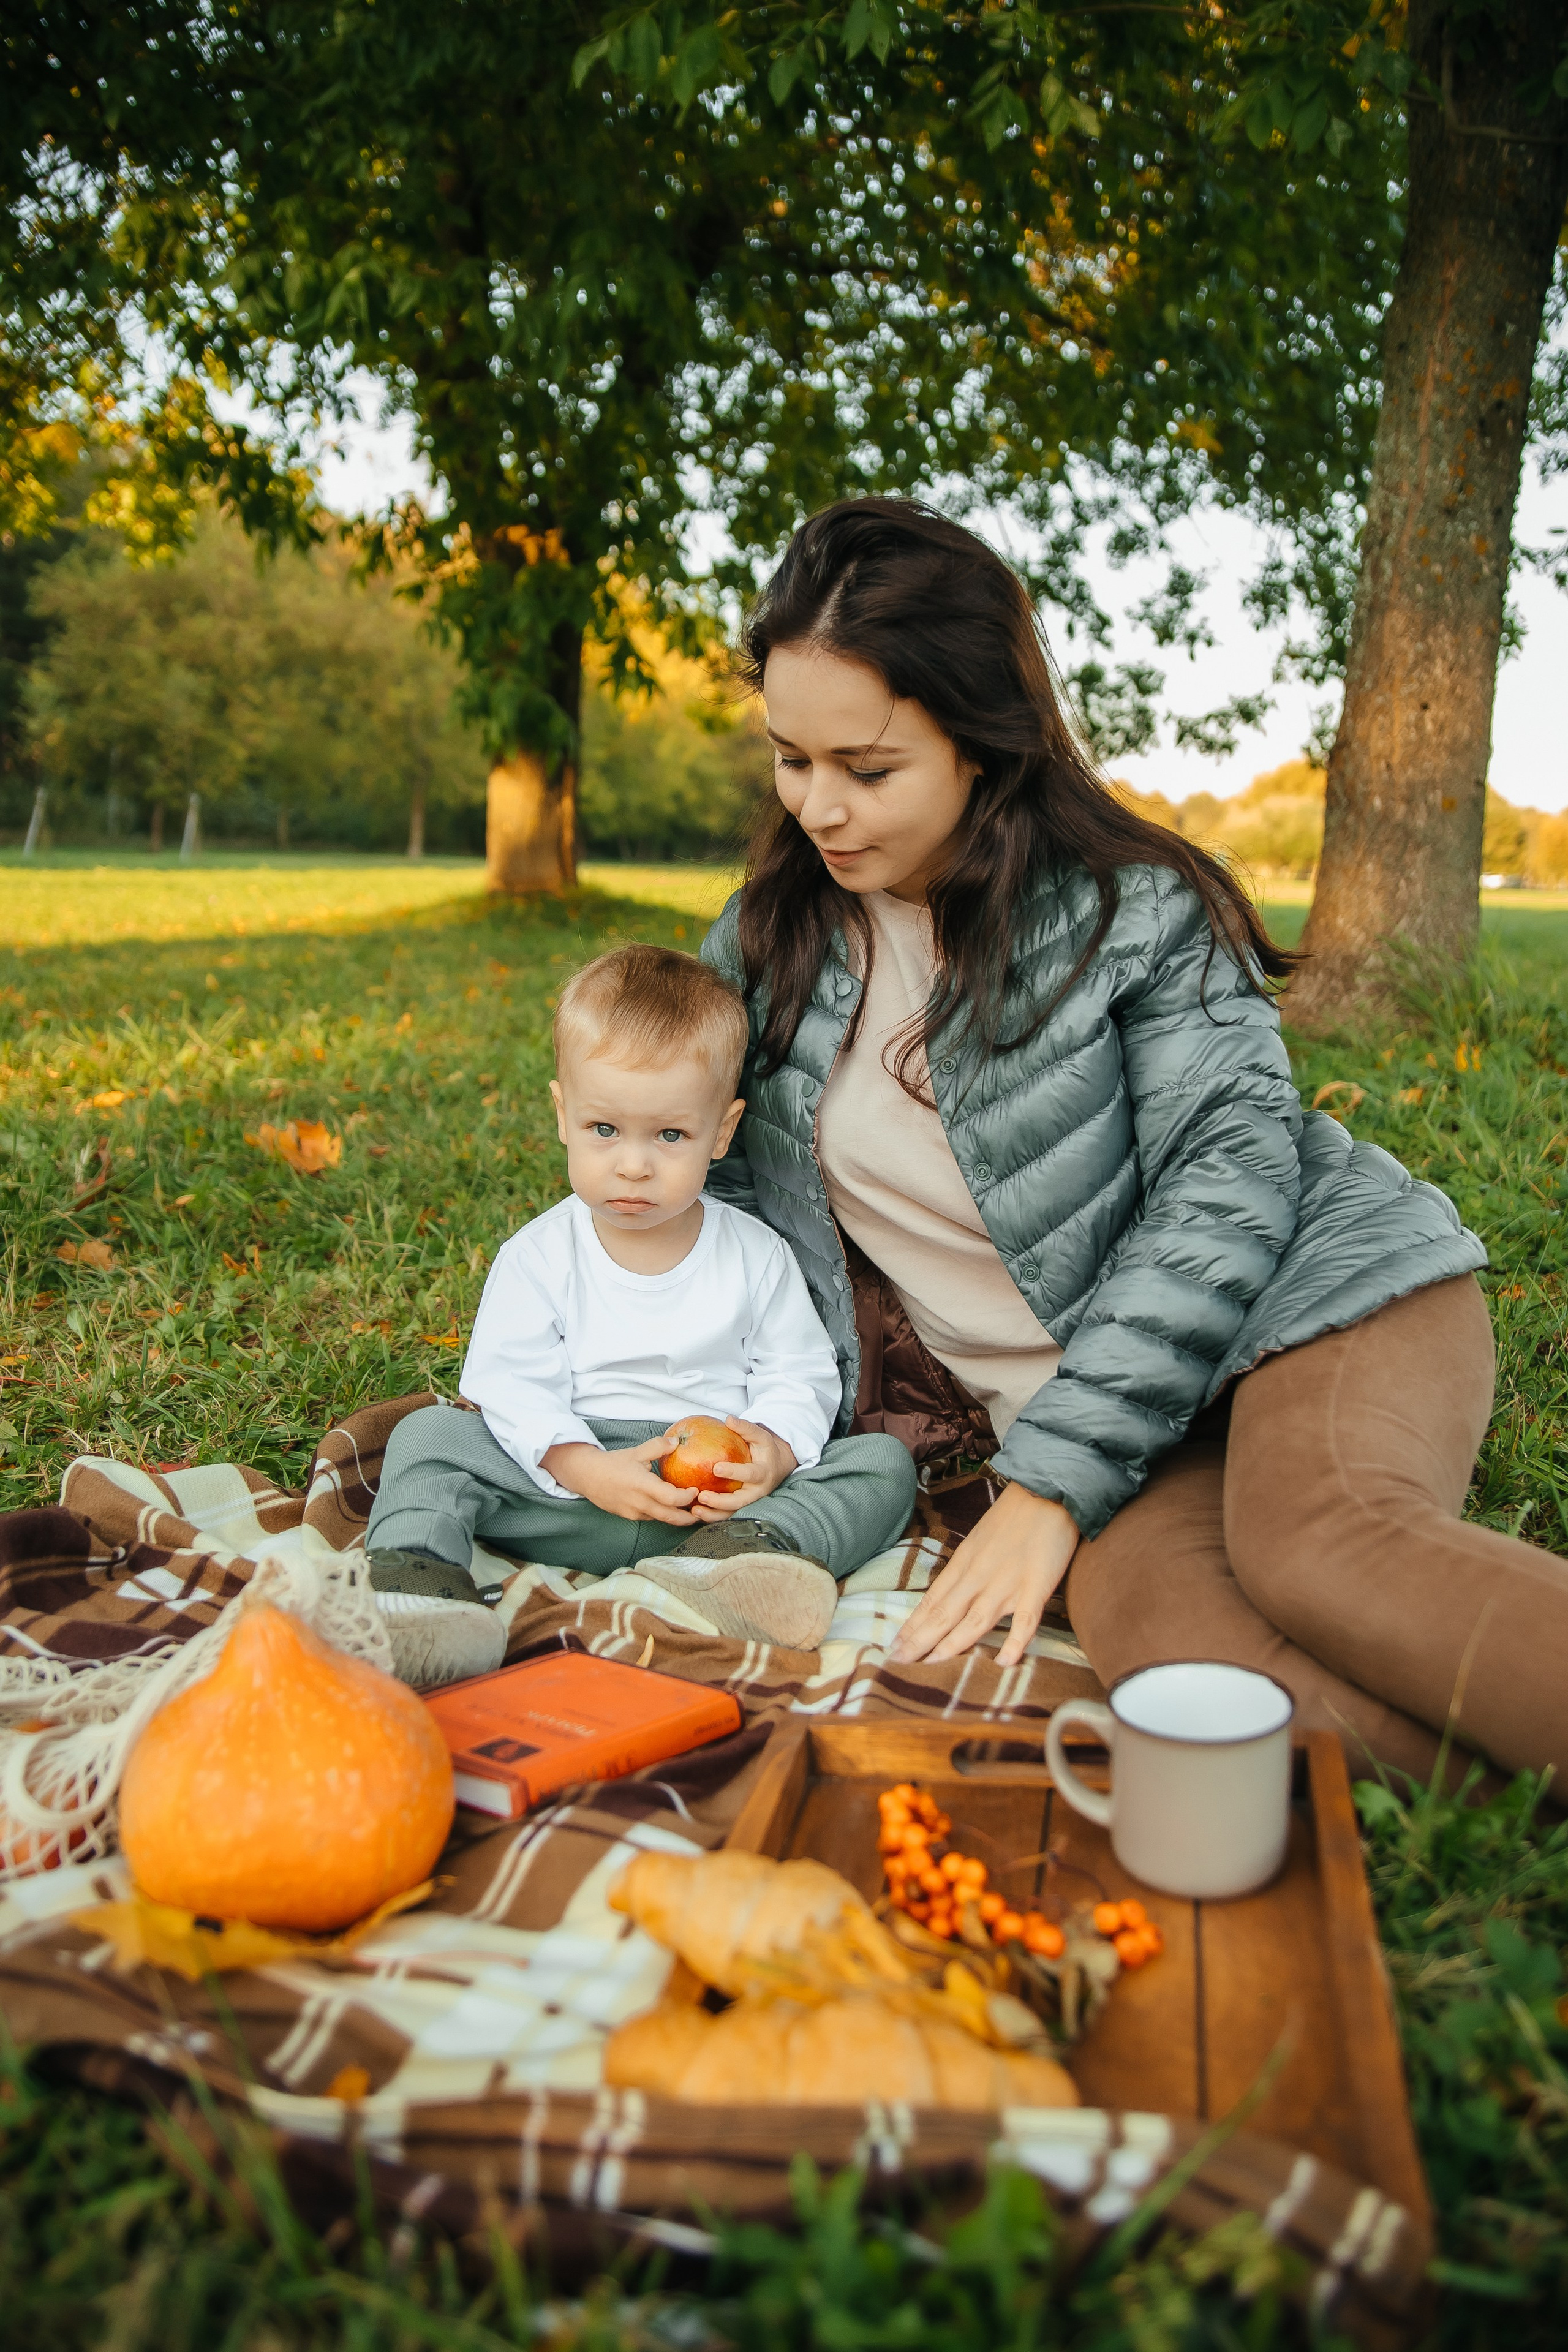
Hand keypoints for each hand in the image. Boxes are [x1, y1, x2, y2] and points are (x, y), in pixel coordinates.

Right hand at [540, 1435, 700, 1526]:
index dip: (688, 1497)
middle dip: (690, 1517)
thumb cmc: (612, 1463)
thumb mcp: (636, 1452)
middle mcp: (640, 1503)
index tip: (697, 1489)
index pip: (672, 1498)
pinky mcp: (630, 1517)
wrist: (586, 1477)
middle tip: (703, 1511)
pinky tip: (669, 1506)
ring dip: (677, 1516)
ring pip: (662, 1519)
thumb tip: (676, 1441)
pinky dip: (662, 1514)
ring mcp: (634, 1513)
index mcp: (643, 1486)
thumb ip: (658, 1447)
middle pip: (672, 1517)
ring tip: (691, 1509)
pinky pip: (651, 1518)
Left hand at [685, 1416, 798, 1522]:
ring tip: (695, 1510)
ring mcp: (748, 1501)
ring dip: (713, 1514)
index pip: (750, 1474)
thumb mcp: (761, 1437)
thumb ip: (746, 1428)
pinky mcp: (740, 1507)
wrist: (777, 1466)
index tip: (716, 1468)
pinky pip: (725, 1514)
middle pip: (740, 1501)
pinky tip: (694, 1511)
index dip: (734, 1472)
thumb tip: (729, 1419)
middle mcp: (757, 1491)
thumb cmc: (765, 1450)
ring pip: (731, 1512)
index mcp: (763, 1473)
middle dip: (720, 1501)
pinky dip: (711, 1515)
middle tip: (702, 1496)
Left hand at [889, 1484, 1078, 1668]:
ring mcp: (1007, 1583)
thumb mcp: (979, 1540)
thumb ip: (967, 1568)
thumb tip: (951, 1594)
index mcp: (964, 1563)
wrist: (1047, 1490)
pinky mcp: (1036, 1586)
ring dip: (951, 1646)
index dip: (913, 1626)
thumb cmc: (1013, 1516)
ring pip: (974, 1620)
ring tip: (931, 1667)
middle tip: (897, 1664)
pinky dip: (1015, 1641)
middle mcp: (979, 1576)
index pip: (932, 1601)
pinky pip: (1025, 1619)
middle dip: (920, 1641)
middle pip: (945, 1614)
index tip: (894, 1646)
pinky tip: (1003, 1662)